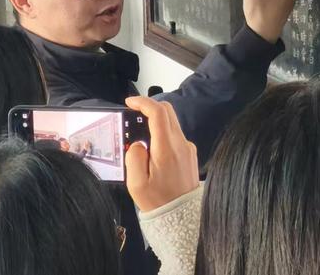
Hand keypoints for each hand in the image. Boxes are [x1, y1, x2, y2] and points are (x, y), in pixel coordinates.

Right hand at [125, 96, 198, 212]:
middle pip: (167, 111)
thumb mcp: (136, 183)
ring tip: (140, 134)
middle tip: (133, 113)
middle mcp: (181, 144)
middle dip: (149, 106)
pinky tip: (152, 148)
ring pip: (172, 122)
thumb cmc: (158, 202)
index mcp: (167, 148)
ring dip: (155, 120)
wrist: (182, 219)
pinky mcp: (190, 154)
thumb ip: (134, 156)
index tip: (129, 102)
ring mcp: (188, 148)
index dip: (142, 102)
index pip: (158, 112)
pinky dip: (162, 133)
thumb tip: (138, 143)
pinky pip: (175, 135)